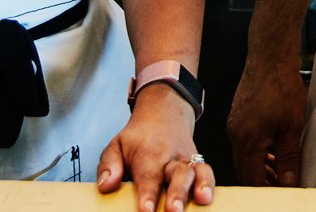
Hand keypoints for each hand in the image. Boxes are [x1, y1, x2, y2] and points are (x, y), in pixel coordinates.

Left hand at [97, 85, 213, 209]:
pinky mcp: (197, 163)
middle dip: (177, 194)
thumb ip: (108, 165)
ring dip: (199, 186)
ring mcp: (186, 160)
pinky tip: (208, 198)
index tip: (147, 211)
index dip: (148, 195)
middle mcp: (170, 157)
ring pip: (195, 172)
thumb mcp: (116, 145)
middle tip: (173, 211)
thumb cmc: (137, 138)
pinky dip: (209, 183)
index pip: (148, 177)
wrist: (164, 112)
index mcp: (148, 154)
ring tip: (202, 201)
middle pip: (176, 175)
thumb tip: (106, 186)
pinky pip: (207, 171)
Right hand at [225, 59, 308, 185]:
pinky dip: (257, 154)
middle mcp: (236, 137)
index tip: (282, 196)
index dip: (267, 192)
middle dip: (262, 184)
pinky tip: (273, 154)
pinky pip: (244, 145)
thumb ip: (288, 159)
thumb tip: (288, 183)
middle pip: (245, 172)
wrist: (269, 56)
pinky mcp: (237, 119)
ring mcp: (234, 127)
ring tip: (280, 174)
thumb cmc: (282, 86)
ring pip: (245, 159)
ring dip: (260, 169)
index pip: (252, 181)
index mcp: (247, 143)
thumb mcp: (292, 127)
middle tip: (282, 188)